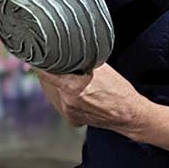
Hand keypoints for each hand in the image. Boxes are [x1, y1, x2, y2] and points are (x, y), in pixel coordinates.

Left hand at [34, 64, 149, 137]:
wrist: (128, 113)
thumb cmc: (116, 88)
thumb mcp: (98, 66)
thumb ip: (79, 58)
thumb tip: (64, 48)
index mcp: (70, 86)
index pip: (44, 71)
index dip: (41, 61)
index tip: (40, 55)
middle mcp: (66, 101)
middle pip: (46, 82)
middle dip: (49, 72)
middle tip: (57, 64)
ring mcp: (68, 112)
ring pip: (51, 93)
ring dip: (55, 84)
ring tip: (68, 78)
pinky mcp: (71, 119)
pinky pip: (60, 103)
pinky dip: (63, 96)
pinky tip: (74, 92)